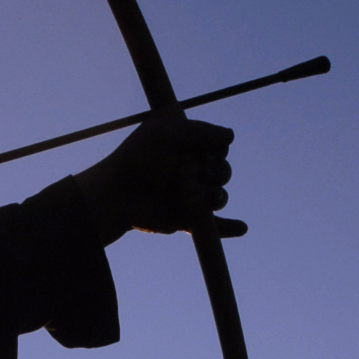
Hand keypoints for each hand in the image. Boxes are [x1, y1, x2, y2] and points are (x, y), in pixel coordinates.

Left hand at [71, 115, 243, 242]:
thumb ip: (200, 131)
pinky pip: (214, 226)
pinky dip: (228, 228)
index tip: (206, 150)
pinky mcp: (188, 218)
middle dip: (217, 172)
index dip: (217, 148)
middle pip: (223, 170)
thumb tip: (230, 135)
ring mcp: (189, 195)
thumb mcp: (166, 134)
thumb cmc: (137, 160)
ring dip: (217, 196)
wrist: (117, 196)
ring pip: (220, 196)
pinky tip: (242, 227)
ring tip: (205, 198)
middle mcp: (190, 170)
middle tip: (198, 174)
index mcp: (185, 148)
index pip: (218, 145)